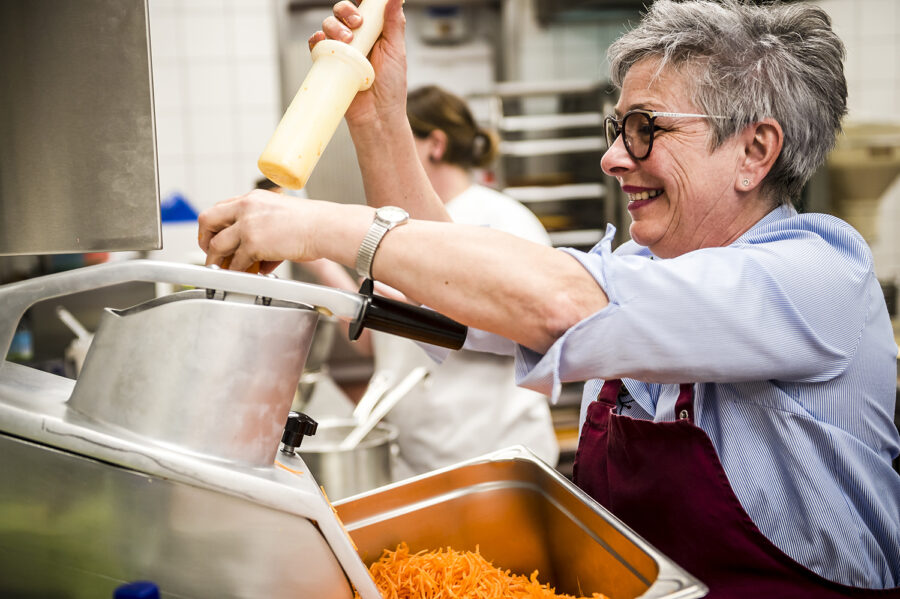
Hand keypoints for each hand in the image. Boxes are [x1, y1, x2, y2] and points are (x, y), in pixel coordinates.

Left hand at [198, 190, 321, 273]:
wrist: (324, 227)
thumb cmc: (312, 223)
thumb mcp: (281, 218)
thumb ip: (263, 233)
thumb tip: (258, 259)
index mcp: (252, 198)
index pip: (221, 208)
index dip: (215, 226)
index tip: (216, 237)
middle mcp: (246, 208)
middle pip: (208, 220)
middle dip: (205, 239)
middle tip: (210, 253)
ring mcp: (247, 225)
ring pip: (217, 245)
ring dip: (216, 261)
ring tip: (221, 270)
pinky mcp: (253, 243)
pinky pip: (236, 262)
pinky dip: (236, 272)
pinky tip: (242, 276)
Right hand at [308, 0, 407, 128]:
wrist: (377, 116)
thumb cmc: (391, 88)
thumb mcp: (397, 52)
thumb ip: (395, 23)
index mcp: (375, 32)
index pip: (366, 8)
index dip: (362, 0)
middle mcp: (358, 38)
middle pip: (343, 11)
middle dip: (346, 11)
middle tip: (357, 23)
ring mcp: (342, 50)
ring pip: (329, 25)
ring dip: (334, 26)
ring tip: (346, 41)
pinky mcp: (329, 62)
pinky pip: (317, 44)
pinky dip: (317, 39)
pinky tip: (322, 40)